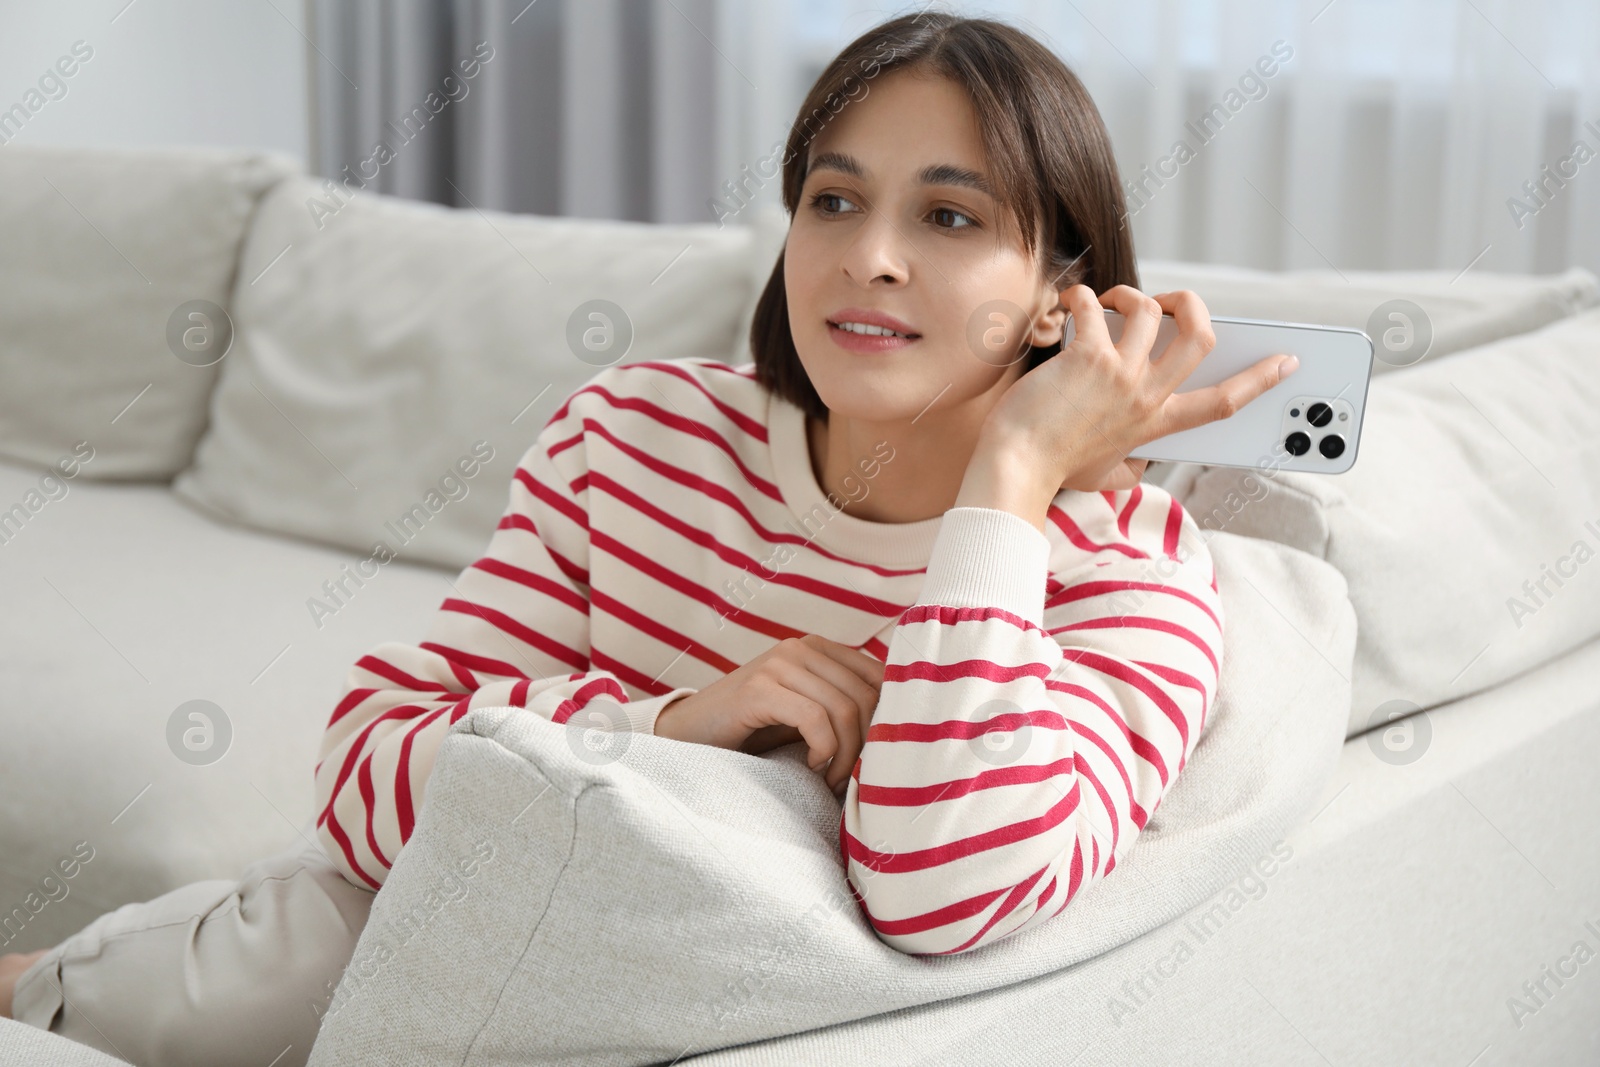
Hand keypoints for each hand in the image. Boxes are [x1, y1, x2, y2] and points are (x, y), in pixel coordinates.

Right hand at [652, 634, 882, 796]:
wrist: (688, 736)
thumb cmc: (753, 732)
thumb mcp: (805, 716)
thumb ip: (844, 711)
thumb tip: (901, 734)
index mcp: (819, 648)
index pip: (882, 678)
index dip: (890, 722)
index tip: (876, 760)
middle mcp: (801, 647)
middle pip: (868, 695)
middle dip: (869, 745)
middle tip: (852, 780)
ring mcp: (779, 663)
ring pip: (845, 708)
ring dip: (845, 757)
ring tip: (829, 781)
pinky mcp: (759, 688)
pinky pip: (814, 719)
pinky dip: (823, 751)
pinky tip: (810, 768)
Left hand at [973, 285, 1296, 499]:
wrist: (1015, 468)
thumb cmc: (1052, 470)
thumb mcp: (1106, 478)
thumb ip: (1131, 469)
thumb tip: (1141, 465)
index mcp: (1157, 424)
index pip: (1225, 403)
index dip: (1262, 379)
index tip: (1287, 360)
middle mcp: (1146, 396)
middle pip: (1200, 337)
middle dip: (1192, 305)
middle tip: (1168, 303)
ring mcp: (1119, 375)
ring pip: (1149, 310)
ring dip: (1128, 294)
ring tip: (1105, 303)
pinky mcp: (1086, 358)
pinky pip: (1091, 306)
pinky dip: (1078, 296)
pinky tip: (1066, 305)